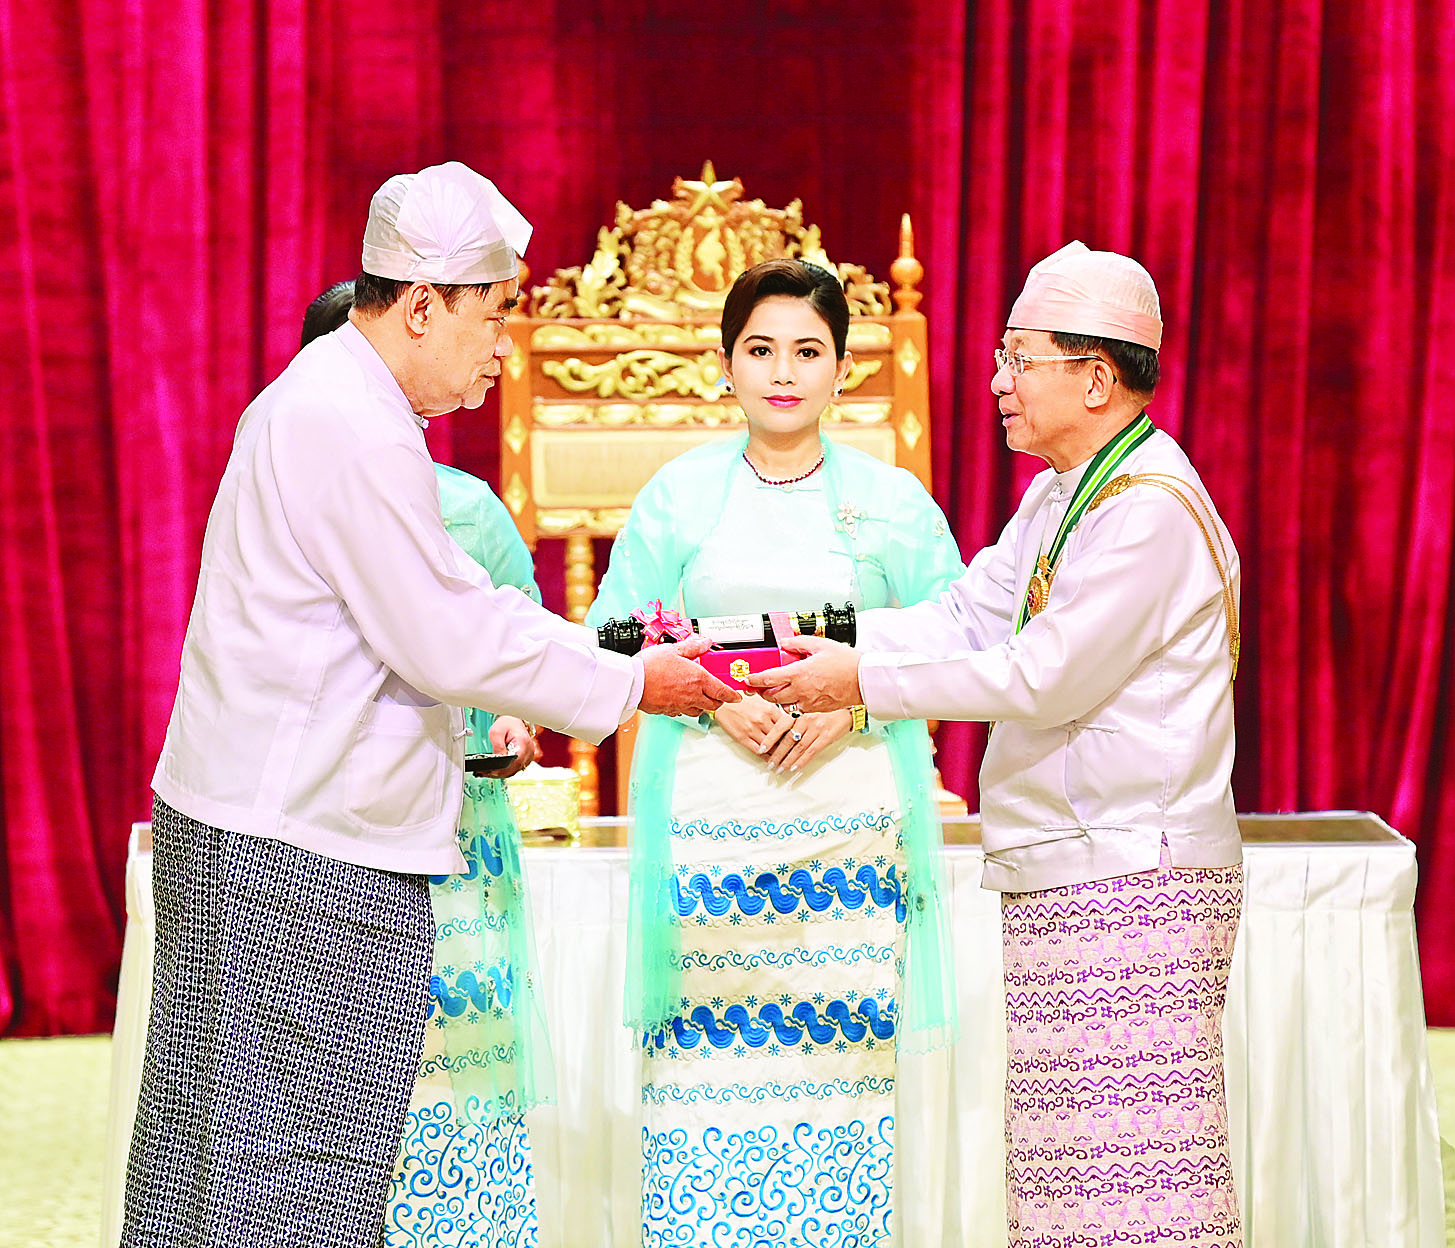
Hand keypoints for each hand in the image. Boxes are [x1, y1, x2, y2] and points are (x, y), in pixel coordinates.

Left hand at [486, 716, 537, 777]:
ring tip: (487, 772)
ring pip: (515, 770)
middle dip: (500, 772)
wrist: (513, 722)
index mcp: (523, 742)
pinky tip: (495, 769)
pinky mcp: (524, 759)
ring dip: (501, 773)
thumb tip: (499, 759)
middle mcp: (528, 750)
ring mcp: (528, 755)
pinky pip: (515, 768)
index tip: (492, 771)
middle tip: (484, 773)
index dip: (504, 768)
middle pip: (515, 768)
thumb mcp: (496, 732)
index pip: (516, 761)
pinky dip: (505, 770)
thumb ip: (498, 746)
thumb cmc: (506, 724)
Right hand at [638, 635, 742, 717]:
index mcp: (698, 679)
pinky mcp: (668, 711)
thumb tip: (706, 642)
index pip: (722, 691)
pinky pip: (682, 712)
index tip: (736, 696)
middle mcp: (692, 695)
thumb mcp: (674, 649)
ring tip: (700, 698)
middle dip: (719, 701)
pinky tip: (681, 700)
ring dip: (703, 706)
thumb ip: (693, 647)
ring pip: (699, 711)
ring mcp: (680, 705)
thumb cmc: (650, 665)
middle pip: (713, 705)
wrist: (631, 682)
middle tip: (718, 695)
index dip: (732, 695)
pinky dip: (686, 708)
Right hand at [712, 694, 794, 755]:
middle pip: (783, 738)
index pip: (789, 726)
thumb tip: (790, 720)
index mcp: (770, 709)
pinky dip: (767, 757)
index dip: (796, 735)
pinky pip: (758, 751)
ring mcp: (753, 730)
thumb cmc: (742, 699)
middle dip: (791, 747)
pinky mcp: (743, 738)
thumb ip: (775, 709)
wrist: (722, 702)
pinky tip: (771, 761)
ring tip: (787, 761)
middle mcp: (763, 720)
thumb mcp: (762, 700)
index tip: (802, 741)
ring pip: (772, 747)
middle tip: (798, 755)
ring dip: (780, 755)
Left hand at [744, 635, 863, 712]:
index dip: (754, 679)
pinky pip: (798, 709)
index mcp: (799, 673)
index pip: (768, 678)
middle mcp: (801, 690)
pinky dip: (792, 704)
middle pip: (771, 696)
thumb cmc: (846, 662)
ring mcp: (808, 702)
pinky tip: (796, 695)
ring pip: (783, 705)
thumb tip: (785, 643)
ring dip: (777, 698)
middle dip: (762, 691)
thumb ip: (799, 643)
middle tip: (759, 686)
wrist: (864, 680)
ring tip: (777, 690)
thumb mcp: (821, 644)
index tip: (747, 679)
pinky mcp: (816, 709)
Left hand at [759, 709, 852, 772]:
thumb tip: (777, 736)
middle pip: (788, 740)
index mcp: (798, 712)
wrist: (846, 711)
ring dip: (788, 760)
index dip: (770, 739)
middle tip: (770, 764)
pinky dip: (802, 761)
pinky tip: (795, 768)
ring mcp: (816, 728)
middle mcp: (805, 719)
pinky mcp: (826, 737)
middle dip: (777, 754)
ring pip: (798, 748)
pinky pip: (811, 752)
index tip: (761, 749)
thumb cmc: (824, 712)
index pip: (780, 726)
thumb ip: (793, 720)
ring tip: (780, 769)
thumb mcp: (806, 711)